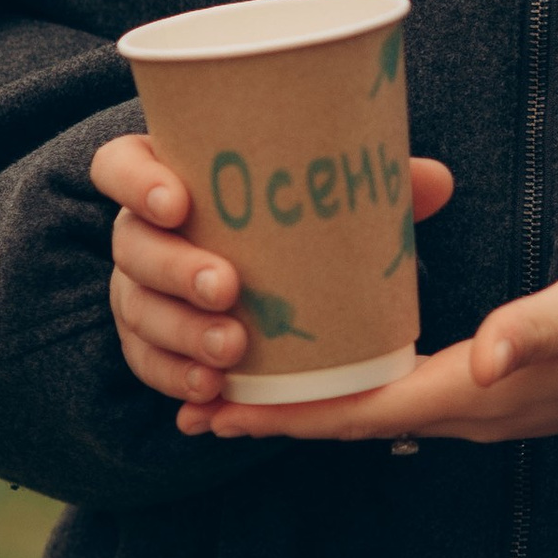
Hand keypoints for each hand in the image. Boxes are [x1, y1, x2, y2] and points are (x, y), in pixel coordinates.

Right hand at [91, 131, 456, 405]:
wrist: (265, 279)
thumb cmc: (290, 221)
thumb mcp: (322, 199)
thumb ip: (371, 186)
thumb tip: (438, 182)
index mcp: (167, 175)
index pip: (120, 166)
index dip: (137, 182)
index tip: (181, 201)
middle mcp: (140, 232)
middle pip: (131, 246)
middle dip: (175, 270)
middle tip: (229, 288)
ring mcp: (137, 290)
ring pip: (138, 311)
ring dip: (180, 334)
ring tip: (230, 354)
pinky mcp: (148, 342)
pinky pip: (147, 363)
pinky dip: (176, 378)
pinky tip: (210, 391)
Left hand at [185, 251, 557, 443]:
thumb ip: (540, 328)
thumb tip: (490, 356)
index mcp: (480, 393)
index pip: (363, 412)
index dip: (289, 416)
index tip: (219, 411)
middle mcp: (473, 411)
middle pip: (352, 423)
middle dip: (275, 420)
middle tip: (193, 411)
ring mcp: (485, 406)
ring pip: (373, 416)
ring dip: (305, 412)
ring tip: (237, 399)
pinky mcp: (496, 390)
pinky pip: (402, 400)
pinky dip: (350, 394)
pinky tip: (329, 373)